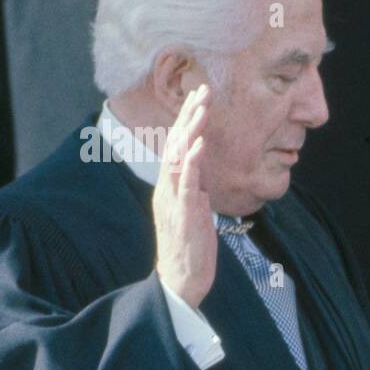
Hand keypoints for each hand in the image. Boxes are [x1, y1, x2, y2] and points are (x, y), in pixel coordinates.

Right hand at [154, 86, 216, 309]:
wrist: (182, 279)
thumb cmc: (190, 247)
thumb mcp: (193, 210)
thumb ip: (194, 190)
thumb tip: (200, 177)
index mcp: (170, 186)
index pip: (178, 145)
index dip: (188, 120)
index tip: (199, 96)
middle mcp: (167, 187)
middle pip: (176, 143)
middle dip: (189, 115)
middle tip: (202, 89)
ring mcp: (173, 199)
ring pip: (178, 157)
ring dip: (190, 131)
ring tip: (201, 108)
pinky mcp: (183, 212)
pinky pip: (186, 183)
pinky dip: (192, 162)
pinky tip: (198, 144)